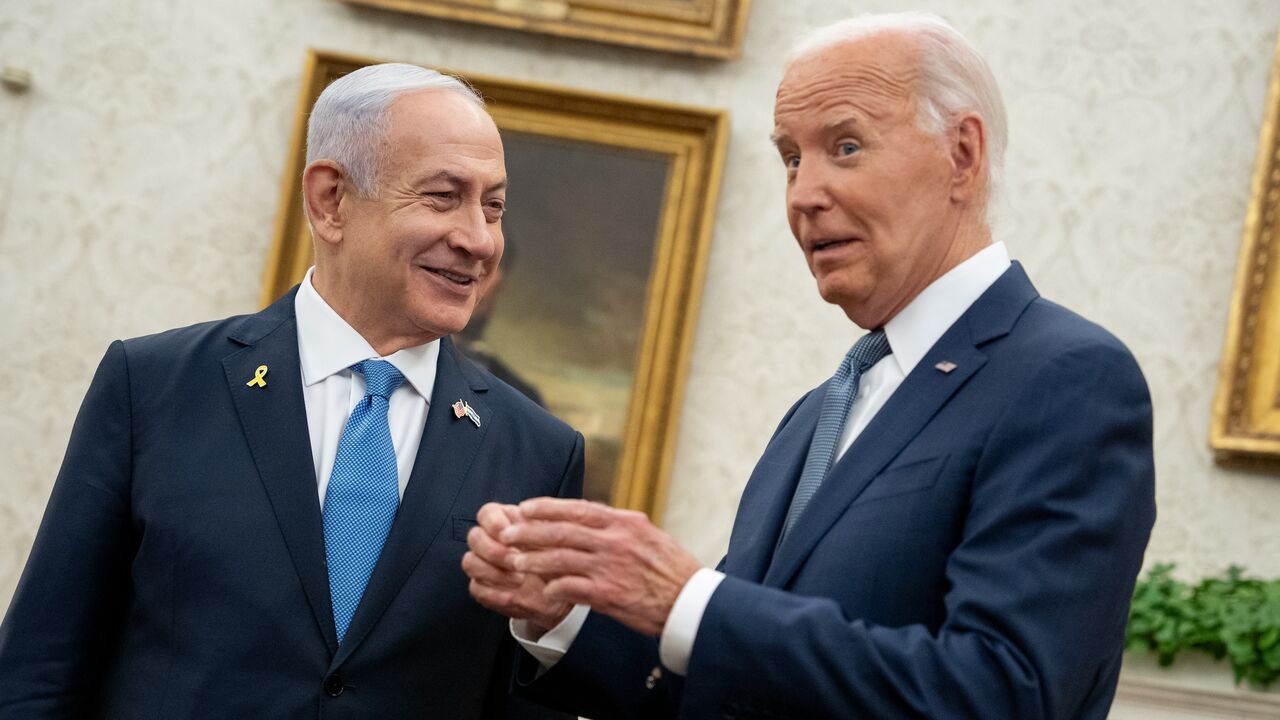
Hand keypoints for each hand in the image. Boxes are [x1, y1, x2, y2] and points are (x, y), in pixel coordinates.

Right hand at [463, 502, 572, 637]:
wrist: (562, 590)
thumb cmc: (560, 560)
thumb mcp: (558, 539)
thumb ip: (541, 527)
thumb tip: (527, 517)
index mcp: (508, 522)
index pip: (487, 513)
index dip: (493, 523)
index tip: (508, 535)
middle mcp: (491, 541)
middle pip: (474, 537)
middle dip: (494, 551)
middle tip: (516, 561)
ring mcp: (484, 565)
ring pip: (470, 562)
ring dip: (494, 572)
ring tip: (519, 580)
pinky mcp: (483, 588)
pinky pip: (476, 588)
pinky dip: (494, 593)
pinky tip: (513, 595)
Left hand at [500, 498, 701, 636]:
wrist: (691, 602)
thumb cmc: (670, 569)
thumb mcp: (647, 534)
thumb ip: (617, 525)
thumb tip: (590, 515)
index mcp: (624, 522)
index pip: (577, 508)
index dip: (547, 507)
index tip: (525, 507)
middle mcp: (615, 541)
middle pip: (562, 531)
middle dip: (530, 532)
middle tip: (507, 533)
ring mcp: (611, 567)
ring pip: (560, 558)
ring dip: (534, 560)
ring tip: (515, 562)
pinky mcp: (609, 594)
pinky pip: (571, 587)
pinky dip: (553, 588)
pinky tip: (544, 590)